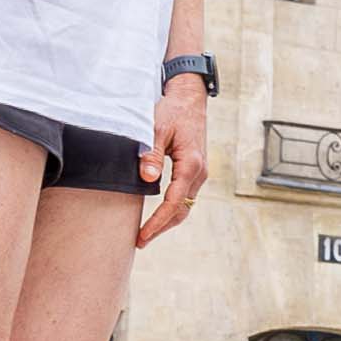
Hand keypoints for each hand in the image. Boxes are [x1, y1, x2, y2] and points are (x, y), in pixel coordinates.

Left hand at [135, 72, 209, 249]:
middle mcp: (199, 173)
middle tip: (140, 241)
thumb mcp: (158, 128)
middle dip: (162, 228)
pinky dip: (172, 210)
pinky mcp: (196, 171)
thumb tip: (147, 179)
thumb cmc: (174, 111)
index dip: (157, 222)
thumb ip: (152, 154)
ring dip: (167, 221)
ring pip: (185, 207)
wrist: (191, 99)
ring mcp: (200, 173)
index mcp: (190, 165)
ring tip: (147, 233)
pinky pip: (185, 197)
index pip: (173, 203)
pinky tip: (158, 215)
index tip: (142, 236)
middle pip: (181, 211)